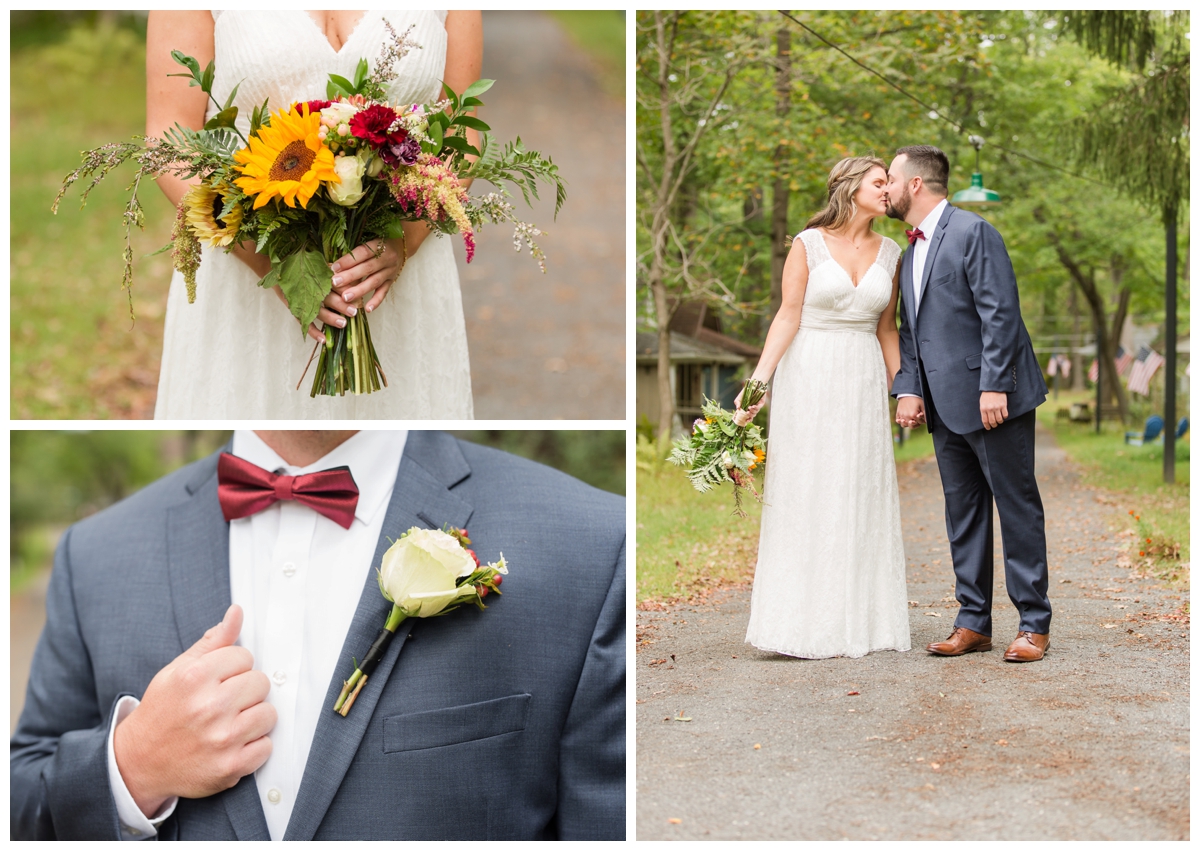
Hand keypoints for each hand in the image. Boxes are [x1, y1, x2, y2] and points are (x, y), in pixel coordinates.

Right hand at [113, 605, 274, 817]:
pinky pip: (266, 747)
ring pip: (269, 714)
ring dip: (253, 718)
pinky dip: (253, 746)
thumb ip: (212, 642)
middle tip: (224, 702)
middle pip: (260, 683)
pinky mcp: (230, 766)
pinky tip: (232, 744)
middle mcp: (209, 707)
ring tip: (230, 722)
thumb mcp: (178, 670)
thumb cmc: (163, 711)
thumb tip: (237, 612)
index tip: (218, 681)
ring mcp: (221, 739)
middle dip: (246, 691)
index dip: (234, 668)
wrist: (138, 762)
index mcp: (194, 677)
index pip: (245, 657)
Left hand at [330, 238, 406, 315]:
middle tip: (335, 283)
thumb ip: (355, 250)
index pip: (362, 253)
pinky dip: (376, 301)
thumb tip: (334, 263)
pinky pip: (384, 292)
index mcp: (379, 245)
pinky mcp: (391, 281)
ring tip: (345, 298)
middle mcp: (386, 258)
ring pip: (374, 282)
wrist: (401, 245)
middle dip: (350, 276)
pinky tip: (367, 309)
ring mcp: (390, 271)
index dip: (348, 260)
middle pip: (367, 268)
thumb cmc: (379, 242)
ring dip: (359, 290)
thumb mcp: (369, 239)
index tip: (334, 267)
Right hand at [733, 384, 765, 426]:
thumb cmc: (745, 391)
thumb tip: (738, 408)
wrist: (753, 385)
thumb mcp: (739, 398)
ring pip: (755, 413)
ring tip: (749, 407)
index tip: (745, 421)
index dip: (746, 420)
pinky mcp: (761, 404)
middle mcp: (751, 409)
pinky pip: (758, 408)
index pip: (747, 417)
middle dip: (749, 416)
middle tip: (747, 413)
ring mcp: (756, 406)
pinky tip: (753, 406)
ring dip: (752, 411)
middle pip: (751, 416)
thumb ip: (737, 403)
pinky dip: (755, 408)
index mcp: (746, 409)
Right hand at [896, 396, 924, 427]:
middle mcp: (907, 416)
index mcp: (913, 415)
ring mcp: (901, 415)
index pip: (919, 422)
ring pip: (903, 425)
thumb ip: (925, 415)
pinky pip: (897, 420)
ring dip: (907, 424)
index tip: (922, 416)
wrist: (908, 393)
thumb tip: (926, 421)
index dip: (922, 420)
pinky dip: (900, 421)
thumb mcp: (923, 406)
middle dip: (916, 424)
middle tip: (916, 420)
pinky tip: (903, 420)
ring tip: (909, 421)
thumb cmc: (916, 399)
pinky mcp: (898, 413)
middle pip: (911, 426)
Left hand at [980, 391, 1008, 429]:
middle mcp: (990, 409)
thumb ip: (983, 410)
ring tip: (999, 421)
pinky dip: (1005, 417)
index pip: (985, 421)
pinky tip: (1004, 416)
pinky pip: (1005, 415)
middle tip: (994, 425)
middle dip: (994, 425)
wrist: (993, 387)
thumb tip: (985, 418)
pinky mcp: (1003, 405)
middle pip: (992, 421)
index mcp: (983, 409)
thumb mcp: (982, 402)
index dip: (987, 426)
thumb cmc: (987, 395)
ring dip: (1000, 422)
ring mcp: (997, 407)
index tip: (989, 428)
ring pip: (999, 419)